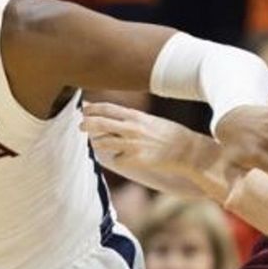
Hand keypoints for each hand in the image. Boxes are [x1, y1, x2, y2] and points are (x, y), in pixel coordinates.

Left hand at [82, 102, 205, 176]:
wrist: (186, 151)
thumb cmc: (169, 134)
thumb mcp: (149, 120)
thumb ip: (129, 118)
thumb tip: (109, 114)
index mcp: (136, 115)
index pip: (106, 108)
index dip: (92, 109)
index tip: (84, 110)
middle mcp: (132, 128)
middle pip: (100, 123)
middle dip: (86, 124)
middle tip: (81, 126)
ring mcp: (132, 145)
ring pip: (104, 143)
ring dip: (98, 143)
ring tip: (99, 142)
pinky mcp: (135, 160)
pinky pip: (117, 159)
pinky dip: (119, 158)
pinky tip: (127, 157)